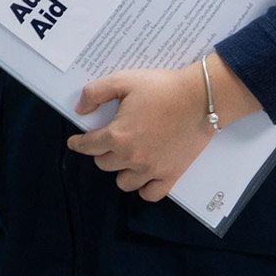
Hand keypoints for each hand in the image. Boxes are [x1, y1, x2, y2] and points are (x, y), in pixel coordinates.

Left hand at [66, 66, 215, 201]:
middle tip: (107, 141)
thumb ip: (95, 93)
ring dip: (120, 170)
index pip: (89, 146)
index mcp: (117, 136)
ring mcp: (152, 170)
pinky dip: (144, 188)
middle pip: (104, 164)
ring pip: (124, 182)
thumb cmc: (161, 87)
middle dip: (101, 152)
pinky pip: (150, 194)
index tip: (74, 142)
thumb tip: (80, 109)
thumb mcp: (123, 80)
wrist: (200, 98)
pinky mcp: (171, 175)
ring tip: (125, 158)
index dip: (78, 143)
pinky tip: (143, 176)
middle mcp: (132, 157)